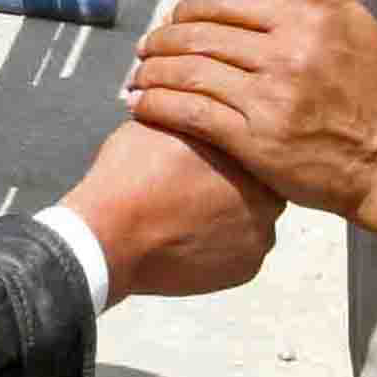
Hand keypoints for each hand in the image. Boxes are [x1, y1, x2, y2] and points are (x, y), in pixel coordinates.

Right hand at [61, 119, 282, 300]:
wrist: (109, 236)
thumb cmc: (132, 176)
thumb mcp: (159, 122)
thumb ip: (190, 115)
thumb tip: (191, 105)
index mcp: (248, 157)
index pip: (253, 147)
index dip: (228, 149)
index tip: (207, 154)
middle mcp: (267, 198)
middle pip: (258, 185)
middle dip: (234, 182)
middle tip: (197, 183)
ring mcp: (258, 239)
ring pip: (251, 219)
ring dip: (230, 215)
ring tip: (190, 212)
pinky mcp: (244, 271)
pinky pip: (240, 251)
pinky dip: (221, 244)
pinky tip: (190, 235)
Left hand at [125, 0, 376, 274]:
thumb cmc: (374, 90)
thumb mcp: (354, 21)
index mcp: (303, 21)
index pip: (225, 3)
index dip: (189, 9)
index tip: (174, 19)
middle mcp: (283, 56)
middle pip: (200, 37)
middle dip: (162, 40)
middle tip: (146, 46)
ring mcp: (267, 99)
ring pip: (189, 73)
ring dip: (152, 71)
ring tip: (137, 74)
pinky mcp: (254, 141)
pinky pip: (192, 113)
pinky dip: (158, 104)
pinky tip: (141, 103)